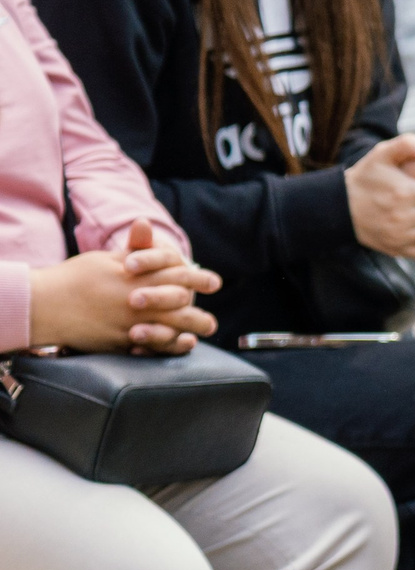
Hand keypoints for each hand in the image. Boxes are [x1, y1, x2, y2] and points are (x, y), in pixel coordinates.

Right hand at [26, 219, 220, 352]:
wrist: (45, 304)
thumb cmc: (77, 278)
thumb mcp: (107, 259)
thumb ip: (135, 248)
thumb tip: (146, 223)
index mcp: (136, 277)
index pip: (176, 275)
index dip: (198, 279)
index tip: (215, 283)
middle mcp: (137, 300)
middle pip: (178, 305)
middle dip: (199, 312)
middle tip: (213, 320)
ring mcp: (128, 322)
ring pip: (168, 329)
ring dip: (189, 331)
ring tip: (202, 333)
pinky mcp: (117, 340)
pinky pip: (148, 346)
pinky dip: (166, 345)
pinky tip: (180, 345)